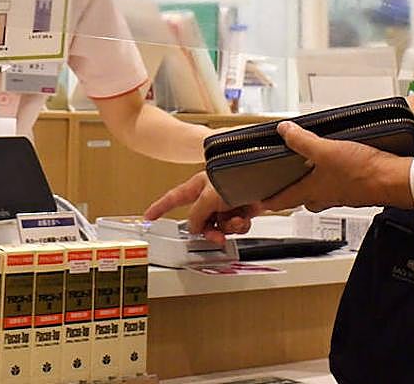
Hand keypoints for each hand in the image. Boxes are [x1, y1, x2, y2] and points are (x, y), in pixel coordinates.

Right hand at [144, 171, 260, 244]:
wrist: (265, 178)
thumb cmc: (237, 176)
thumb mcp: (210, 196)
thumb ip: (197, 214)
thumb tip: (193, 227)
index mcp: (198, 187)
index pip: (173, 198)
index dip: (159, 208)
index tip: (148, 217)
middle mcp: (210, 195)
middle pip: (200, 221)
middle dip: (209, 230)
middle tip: (215, 236)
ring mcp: (226, 202)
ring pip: (219, 226)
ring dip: (228, 227)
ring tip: (236, 219)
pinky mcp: (241, 208)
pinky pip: (234, 225)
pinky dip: (240, 225)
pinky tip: (244, 218)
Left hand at [258, 122, 410, 212]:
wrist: (395, 180)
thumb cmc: (363, 172)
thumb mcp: (326, 150)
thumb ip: (302, 141)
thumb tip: (284, 131)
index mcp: (313, 191)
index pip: (284, 199)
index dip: (269, 202)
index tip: (258, 204)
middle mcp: (326, 196)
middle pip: (304, 198)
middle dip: (294, 193)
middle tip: (287, 185)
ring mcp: (343, 194)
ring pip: (322, 193)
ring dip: (316, 183)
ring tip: (314, 168)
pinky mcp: (358, 190)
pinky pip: (340, 186)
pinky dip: (335, 178)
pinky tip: (340, 165)